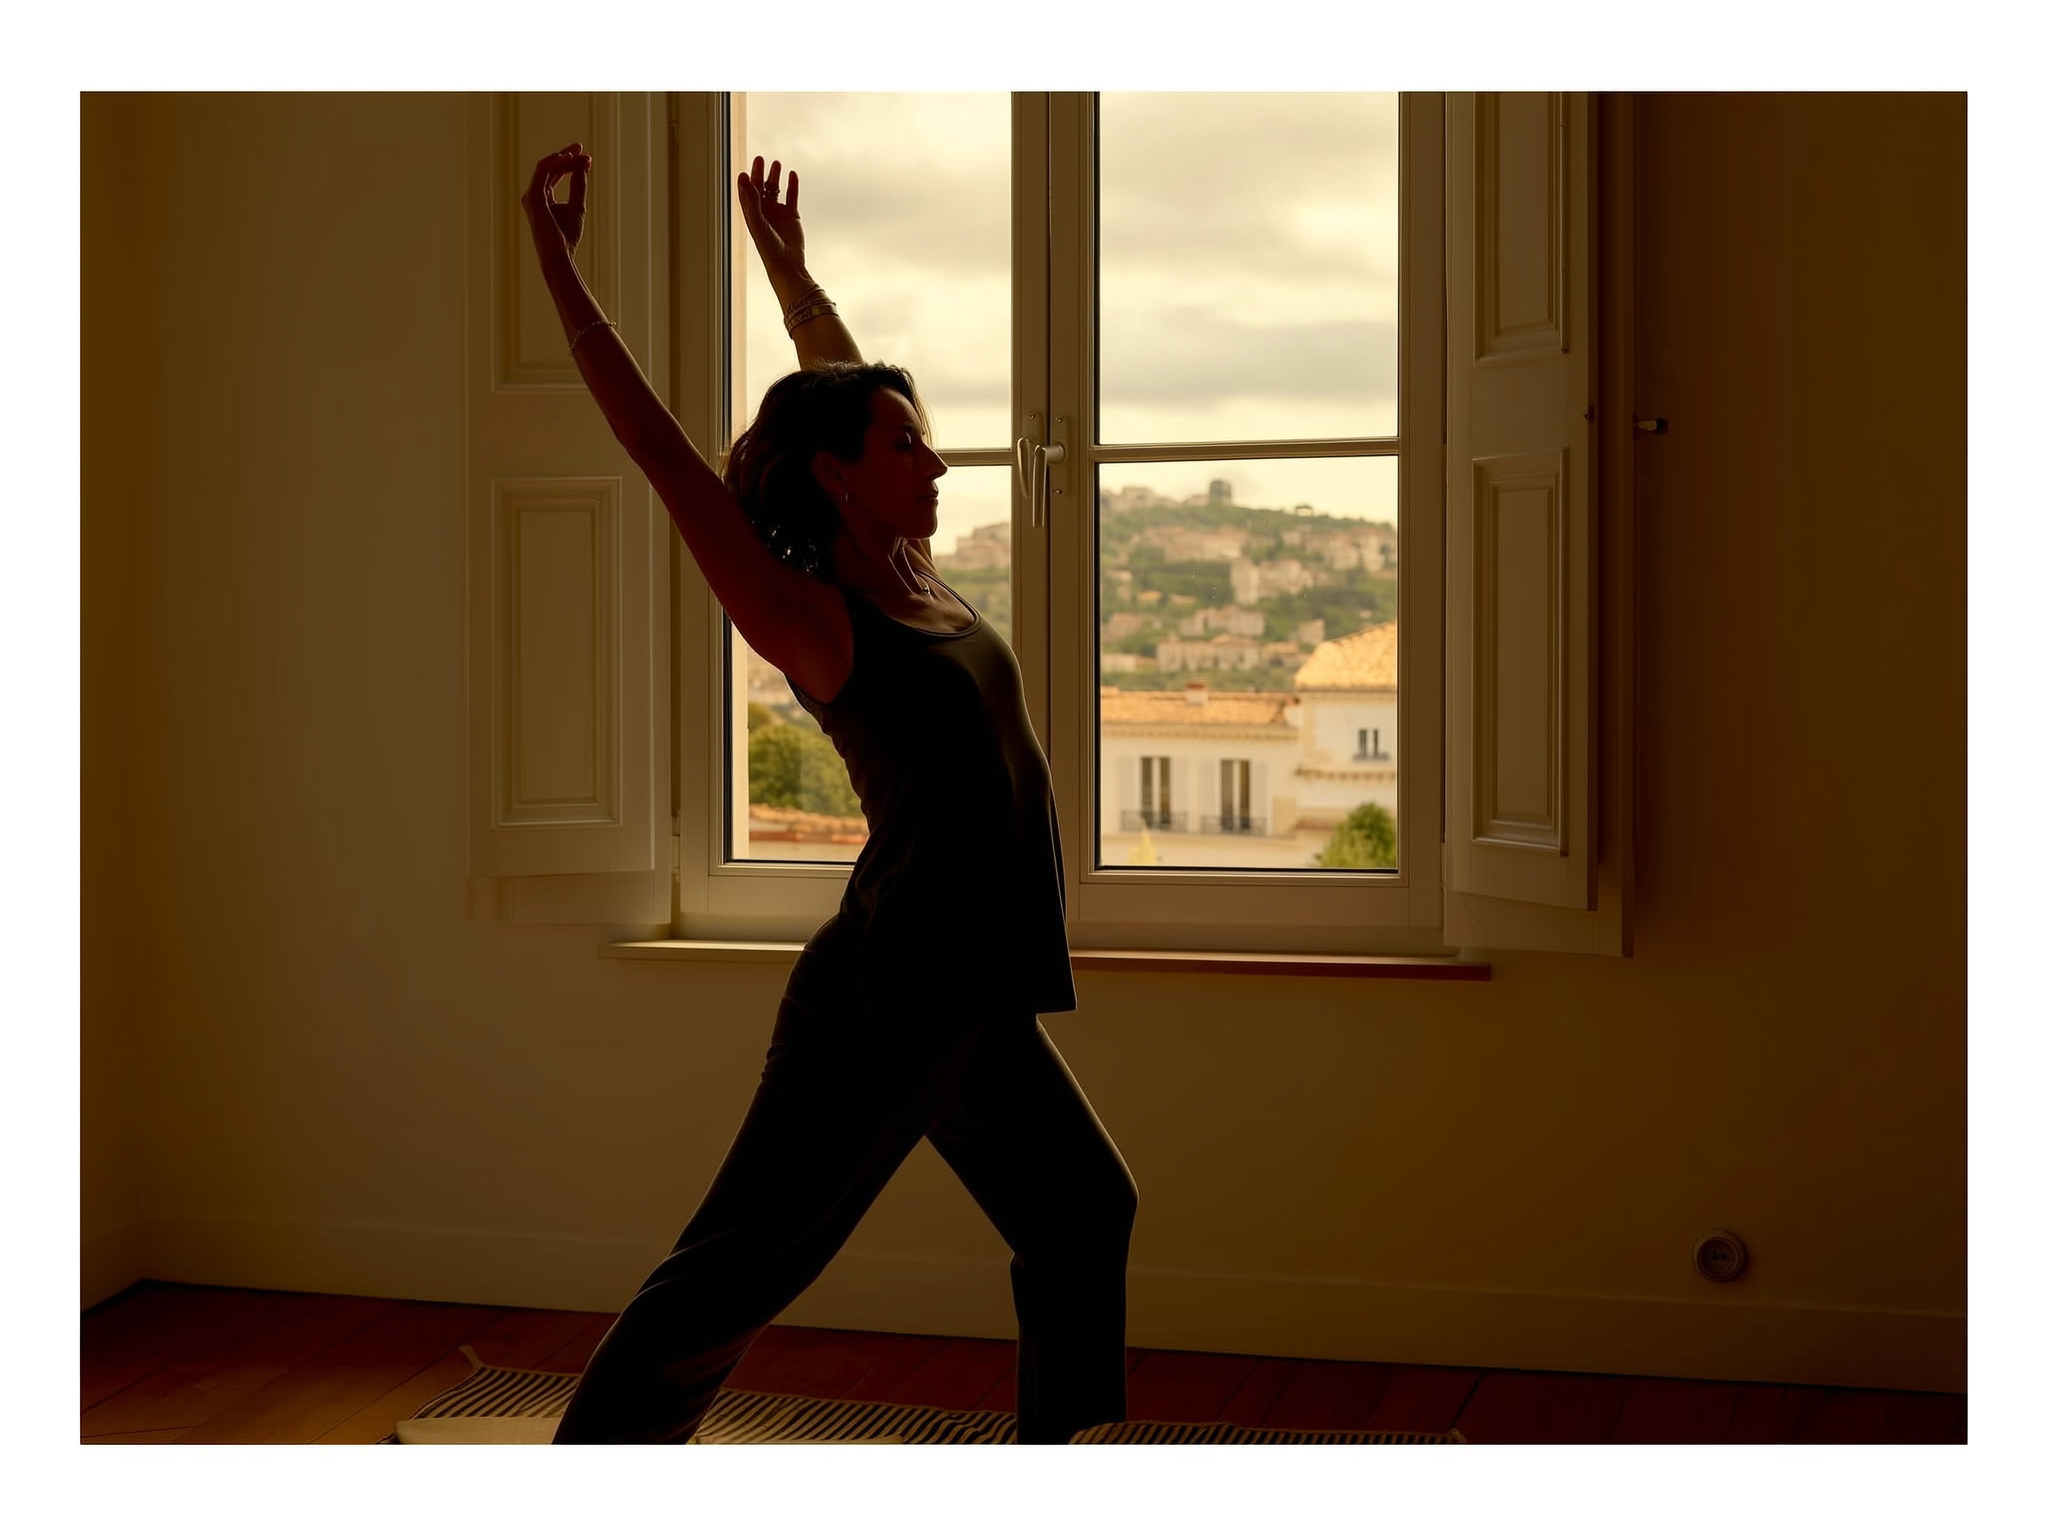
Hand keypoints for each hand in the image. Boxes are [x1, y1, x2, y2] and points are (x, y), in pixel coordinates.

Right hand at [523, 142, 590, 259]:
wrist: (559, 254)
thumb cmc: (567, 236)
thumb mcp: (577, 205)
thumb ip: (579, 183)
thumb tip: (585, 161)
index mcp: (542, 198)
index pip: (555, 174)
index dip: (569, 163)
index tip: (585, 156)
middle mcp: (533, 195)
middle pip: (550, 168)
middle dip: (566, 156)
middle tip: (581, 147)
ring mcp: (531, 195)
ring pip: (546, 167)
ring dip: (562, 157)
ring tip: (577, 152)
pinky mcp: (534, 196)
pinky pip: (543, 171)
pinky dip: (555, 162)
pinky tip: (567, 157)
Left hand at [737, 155, 805, 273]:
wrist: (787, 262)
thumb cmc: (768, 246)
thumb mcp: (757, 221)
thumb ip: (751, 199)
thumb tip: (744, 177)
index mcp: (751, 214)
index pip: (746, 193)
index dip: (745, 181)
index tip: (745, 170)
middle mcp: (763, 211)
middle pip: (760, 187)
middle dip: (759, 173)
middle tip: (760, 158)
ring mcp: (778, 212)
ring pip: (775, 189)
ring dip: (775, 176)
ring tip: (777, 164)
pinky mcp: (792, 215)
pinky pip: (791, 196)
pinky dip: (792, 185)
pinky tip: (792, 174)